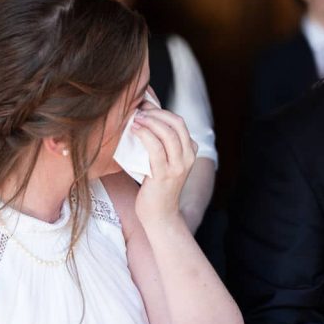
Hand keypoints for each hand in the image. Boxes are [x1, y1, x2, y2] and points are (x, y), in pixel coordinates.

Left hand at [131, 100, 196, 224]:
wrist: (160, 215)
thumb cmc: (157, 188)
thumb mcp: (164, 162)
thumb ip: (160, 144)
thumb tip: (143, 120)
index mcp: (189, 152)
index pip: (179, 122)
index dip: (161, 111)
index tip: (143, 107)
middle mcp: (187, 158)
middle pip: (176, 123)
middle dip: (156, 112)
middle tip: (138, 111)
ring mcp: (177, 167)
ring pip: (168, 133)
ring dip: (150, 121)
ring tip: (135, 118)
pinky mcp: (164, 175)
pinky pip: (155, 148)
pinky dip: (144, 135)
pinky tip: (134, 130)